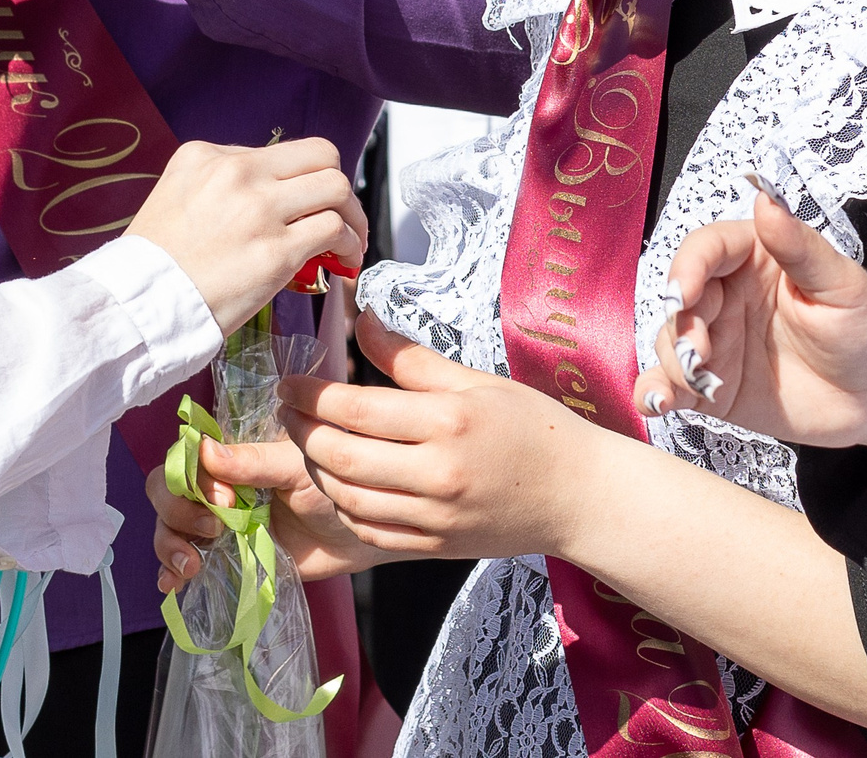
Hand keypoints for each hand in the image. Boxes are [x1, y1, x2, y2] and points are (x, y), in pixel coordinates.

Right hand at [126, 139, 367, 337]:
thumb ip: (218, 184)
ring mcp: (260, 209)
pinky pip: (334, 231)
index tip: (309, 202)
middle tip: (340, 214)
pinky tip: (343, 261)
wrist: (138, 303)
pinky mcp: (277, 251)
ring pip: (336, 188)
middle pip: (321, 156)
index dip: (305, 178)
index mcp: (208, 156)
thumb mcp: (174, 195)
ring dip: (353, 215)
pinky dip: (349, 244)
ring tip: (350, 240)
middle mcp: (238, 173)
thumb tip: (266, 195)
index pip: (283, 151)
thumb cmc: (153, 263)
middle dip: (338, 187)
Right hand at [147, 438, 385, 592]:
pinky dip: (170, 572)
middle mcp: (217, 486)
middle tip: (214, 528)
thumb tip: (205, 451)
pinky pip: (183, 562)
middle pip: (167, 489)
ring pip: (168, 526)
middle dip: (178, 511)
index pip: (185, 456)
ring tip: (191, 565)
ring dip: (169, 543)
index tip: (224, 499)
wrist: (360, 537)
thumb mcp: (300, 469)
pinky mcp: (224, 556)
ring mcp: (218, 523)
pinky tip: (173, 584)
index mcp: (233, 454)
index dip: (191, 477)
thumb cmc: (336, 490)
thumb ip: (256, 462)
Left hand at [279, 313, 611, 563]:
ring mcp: (435, 516)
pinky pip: (370, 531)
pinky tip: (340, 484)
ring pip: (348, 497)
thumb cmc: (532, 427)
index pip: (356, 409)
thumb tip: (359, 320)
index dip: (310, 396)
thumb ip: (410, 357)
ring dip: (316, 470)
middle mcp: (438, 473)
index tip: (289, 384)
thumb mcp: (474, 380)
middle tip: (288, 411)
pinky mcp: (435, 545)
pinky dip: (344, 507)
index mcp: (448, 421)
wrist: (578, 493)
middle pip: (342, 456)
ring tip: (310, 444)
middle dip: (301, 432)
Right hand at [637, 193, 866, 463]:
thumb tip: (766, 200)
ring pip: (671, 341)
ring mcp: (718, 342)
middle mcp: (728, 296)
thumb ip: (800, 247)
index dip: (688, 266)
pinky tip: (655, 404)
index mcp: (756, 259)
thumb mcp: (843, 286)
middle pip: (681, 297)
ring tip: (696, 384)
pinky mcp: (713, 386)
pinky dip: (655, 393)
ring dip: (672, 360)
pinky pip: (673, 386)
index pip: (708, 248)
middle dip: (681, 323)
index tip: (684, 292)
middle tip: (700, 351)